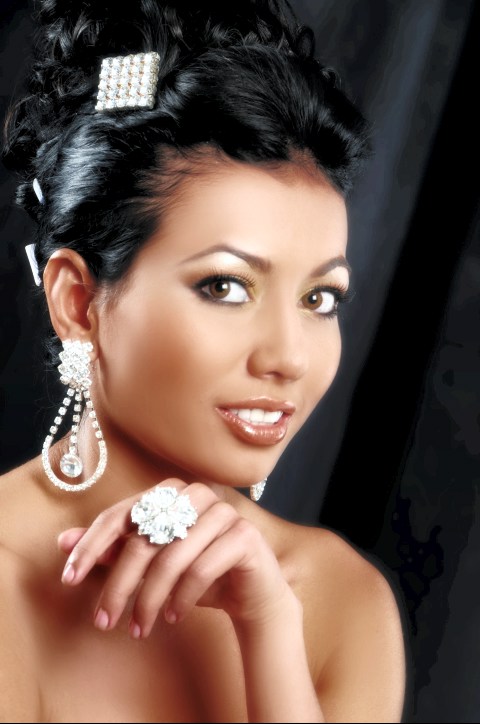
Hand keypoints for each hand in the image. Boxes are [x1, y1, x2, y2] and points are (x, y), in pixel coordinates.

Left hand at [58, 480, 294, 638]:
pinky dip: (182, 598)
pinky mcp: (244, 535)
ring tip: (140, 628)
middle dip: (119, 584)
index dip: (91, 545)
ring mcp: (223, 511)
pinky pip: (202, 568)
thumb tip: (63, 540)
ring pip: (171, 556)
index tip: (69, 578)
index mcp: (170, 491)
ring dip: (150, 599)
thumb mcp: (151, 564)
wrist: (250, 591)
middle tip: (104, 621)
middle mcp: (196, 494)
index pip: (121, 514)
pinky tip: (172, 617)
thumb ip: (112, 549)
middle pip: (144, 538)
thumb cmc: (197, 573)